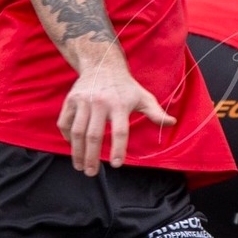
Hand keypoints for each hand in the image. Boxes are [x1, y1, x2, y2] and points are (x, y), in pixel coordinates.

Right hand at [59, 63, 175, 173]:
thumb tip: (172, 123)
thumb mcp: (143, 97)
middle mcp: (100, 102)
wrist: (102, 64)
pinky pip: (64, 122)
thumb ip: (156, 113)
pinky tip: (72, 147)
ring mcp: (83, 101)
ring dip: (77, 152)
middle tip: (91, 173)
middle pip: (94, 135)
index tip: (116, 164)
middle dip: (91, 157)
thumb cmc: (125, 87)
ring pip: (77, 132)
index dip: (118, 149)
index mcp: (120, 104)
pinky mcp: (71, 100)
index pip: (120, 131)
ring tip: (80, 166)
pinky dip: (66, 137)